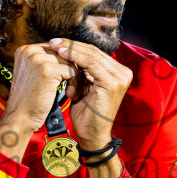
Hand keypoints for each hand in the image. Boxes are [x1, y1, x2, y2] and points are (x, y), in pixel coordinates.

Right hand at [0, 43, 77, 157]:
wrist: (20, 118)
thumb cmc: (30, 101)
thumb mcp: (35, 75)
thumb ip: (47, 63)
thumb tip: (69, 56)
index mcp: (25, 50)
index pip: (56, 48)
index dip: (66, 63)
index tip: (69, 78)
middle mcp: (29, 51)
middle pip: (64, 53)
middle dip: (73, 69)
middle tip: (76, 86)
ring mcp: (37, 58)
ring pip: (70, 62)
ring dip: (76, 78)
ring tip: (73, 92)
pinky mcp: (47, 69)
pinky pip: (72, 71)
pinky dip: (76, 84)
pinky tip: (70, 95)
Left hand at [48, 37, 131, 151]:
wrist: (92, 136)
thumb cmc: (86, 114)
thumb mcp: (84, 87)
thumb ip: (83, 71)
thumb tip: (69, 52)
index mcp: (118, 72)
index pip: (95, 53)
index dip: (75, 46)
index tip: (57, 43)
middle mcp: (123, 73)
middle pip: (94, 51)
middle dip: (72, 45)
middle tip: (53, 41)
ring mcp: (119, 78)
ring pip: (92, 55)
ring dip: (71, 49)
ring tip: (55, 46)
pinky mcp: (112, 83)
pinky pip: (91, 64)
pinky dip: (75, 58)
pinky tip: (62, 55)